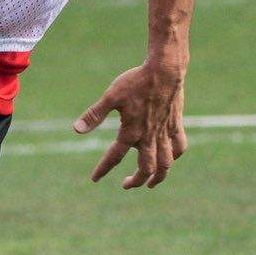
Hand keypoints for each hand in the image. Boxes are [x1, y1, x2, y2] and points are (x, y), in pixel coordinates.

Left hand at [75, 62, 187, 189]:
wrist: (165, 70)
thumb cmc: (136, 81)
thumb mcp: (111, 97)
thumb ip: (94, 115)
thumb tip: (76, 130)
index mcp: (131, 132)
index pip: (114, 157)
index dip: (103, 169)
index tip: (94, 178)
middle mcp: (149, 137)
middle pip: (145, 169)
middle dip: (136, 181)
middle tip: (126, 184)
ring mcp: (165, 132)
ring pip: (165, 164)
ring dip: (158, 176)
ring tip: (150, 183)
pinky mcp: (176, 124)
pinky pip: (179, 147)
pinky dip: (173, 156)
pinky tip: (169, 159)